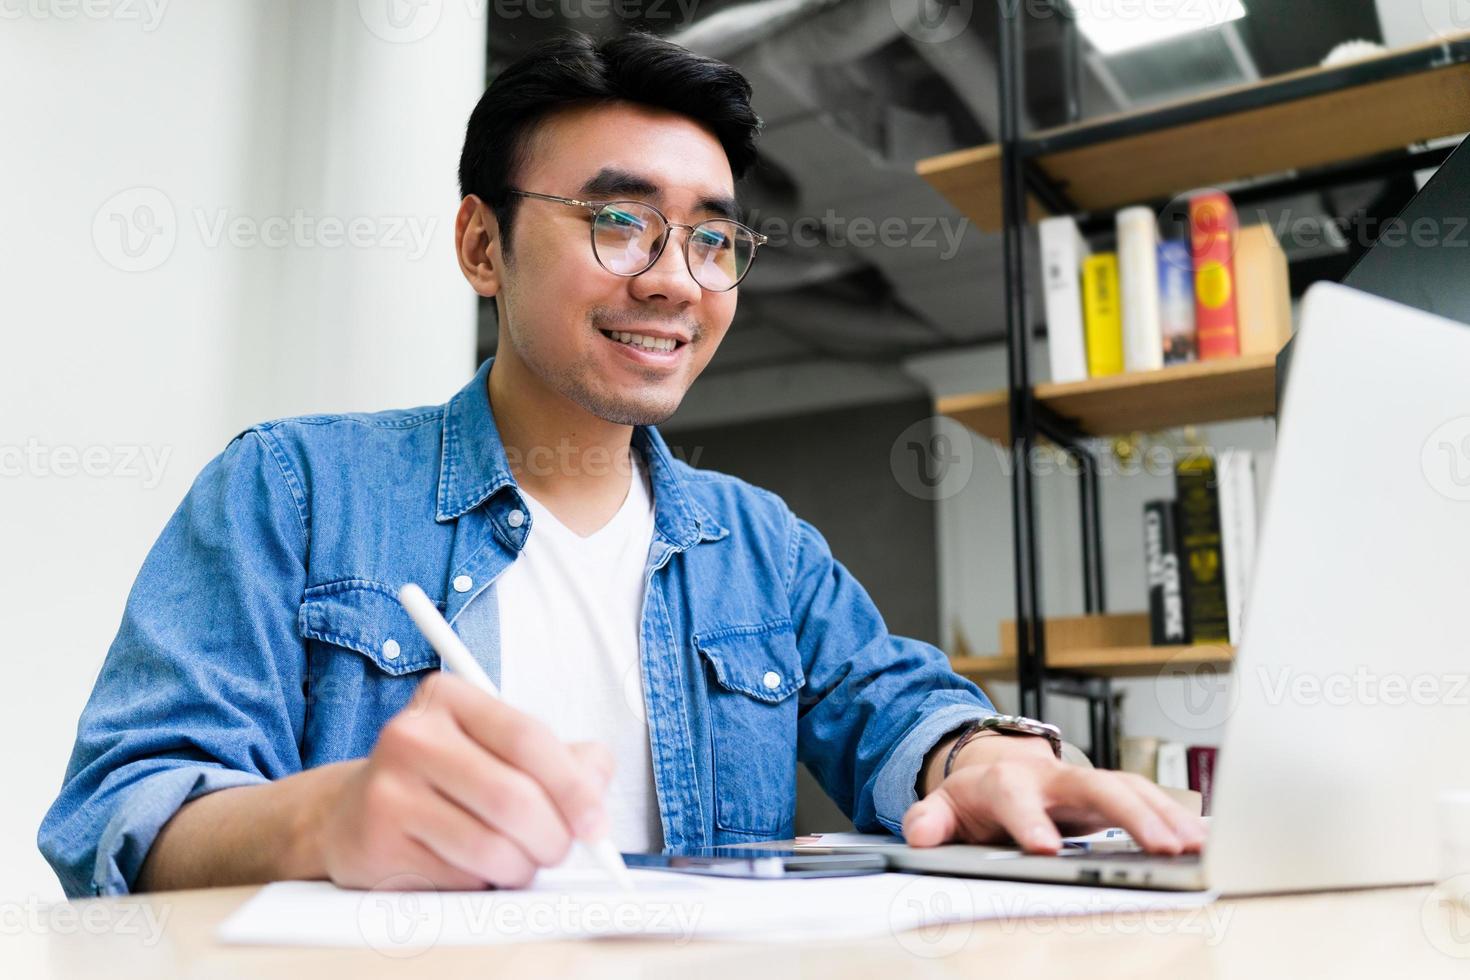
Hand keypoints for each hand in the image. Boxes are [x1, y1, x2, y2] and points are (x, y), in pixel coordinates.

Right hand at [315, 671, 613, 888]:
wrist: (353, 813)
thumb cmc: (444, 778)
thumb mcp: (497, 748)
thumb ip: (560, 758)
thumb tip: (597, 779)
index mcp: (448, 698)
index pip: (527, 737)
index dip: (573, 786)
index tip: (595, 821)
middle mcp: (411, 736)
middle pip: (512, 797)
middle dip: (553, 837)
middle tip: (559, 850)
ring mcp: (387, 791)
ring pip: (490, 847)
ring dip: (522, 867)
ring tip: (519, 862)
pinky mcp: (377, 845)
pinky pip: (459, 878)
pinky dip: (483, 883)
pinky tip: (474, 868)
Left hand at [902, 733, 1206, 854]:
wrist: (993, 768)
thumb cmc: (974, 797)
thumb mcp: (941, 807)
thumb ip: (928, 821)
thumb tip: (918, 834)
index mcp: (1007, 782)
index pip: (1018, 798)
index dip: (1030, 821)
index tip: (1046, 848)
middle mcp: (1052, 777)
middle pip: (1095, 787)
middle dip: (1129, 815)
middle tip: (1159, 848)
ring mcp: (1084, 783)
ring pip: (1130, 789)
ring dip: (1165, 816)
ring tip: (1196, 846)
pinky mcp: (1108, 794)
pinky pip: (1148, 799)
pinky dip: (1177, 817)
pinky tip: (1203, 838)